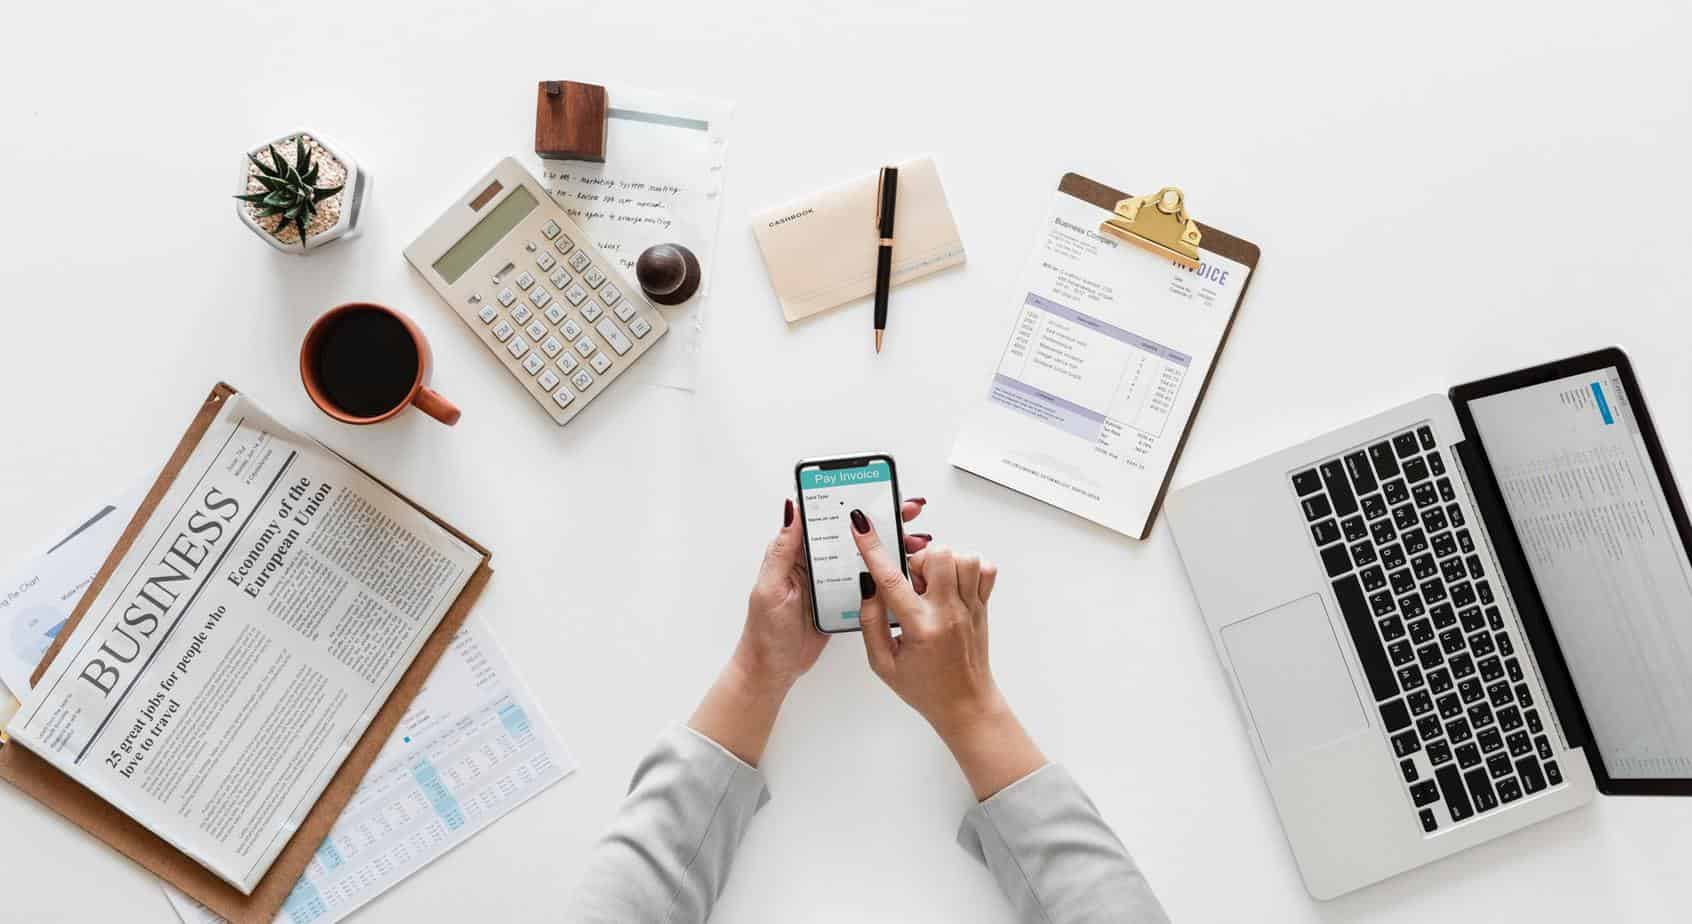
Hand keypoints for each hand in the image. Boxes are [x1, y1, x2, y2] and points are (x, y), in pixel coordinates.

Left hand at [689, 497, 931, 765]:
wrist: (773, 670)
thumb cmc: (765, 630)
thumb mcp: (772, 586)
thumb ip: (783, 549)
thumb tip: (792, 508)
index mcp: (797, 552)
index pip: (828, 517)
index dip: (853, 502)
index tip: (878, 492)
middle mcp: (817, 561)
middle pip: (853, 534)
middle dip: (883, 520)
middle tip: (910, 512)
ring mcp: (832, 581)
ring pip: (866, 556)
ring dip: (891, 547)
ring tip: (917, 542)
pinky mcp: (843, 600)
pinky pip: (869, 582)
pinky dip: (888, 575)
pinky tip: (907, 571)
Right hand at [850, 512, 1044, 798]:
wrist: (965, 704)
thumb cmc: (924, 688)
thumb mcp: (883, 664)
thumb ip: (871, 623)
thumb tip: (868, 587)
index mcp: (921, 628)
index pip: (892, 580)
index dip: (873, 549)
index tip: (861, 525)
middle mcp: (949, 613)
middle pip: (938, 556)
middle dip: (917, 560)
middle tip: (911, 583)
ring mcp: (971, 607)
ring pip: (964, 557)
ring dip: (943, 562)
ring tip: (932, 584)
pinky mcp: (983, 606)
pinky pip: (985, 569)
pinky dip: (968, 568)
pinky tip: (952, 585)